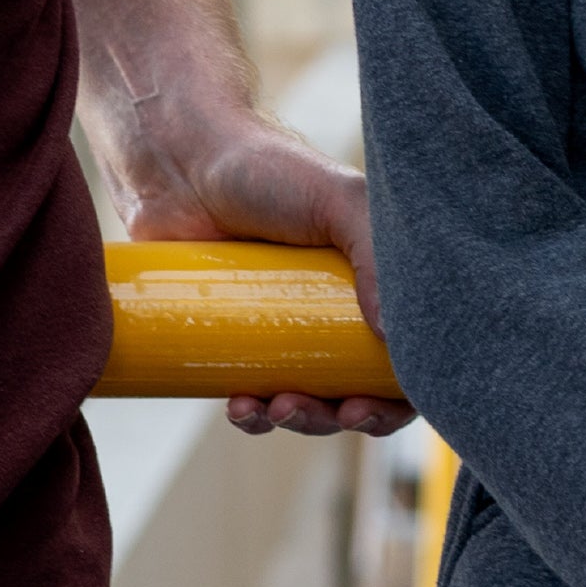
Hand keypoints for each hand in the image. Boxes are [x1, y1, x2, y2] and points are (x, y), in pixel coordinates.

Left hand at [124, 115, 409, 436]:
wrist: (179, 165)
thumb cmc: (267, 171)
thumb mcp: (341, 200)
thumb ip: (378, 257)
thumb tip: (395, 339)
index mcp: (378, 282)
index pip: (406, 358)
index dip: (397, 397)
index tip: (367, 407)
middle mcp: (339, 311)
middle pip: (358, 390)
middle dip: (342, 417)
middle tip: (328, 414)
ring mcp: (287, 330)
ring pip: (306, 402)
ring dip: (297, 421)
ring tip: (268, 407)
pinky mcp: (237, 341)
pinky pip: (253, 396)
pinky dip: (253, 414)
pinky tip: (237, 404)